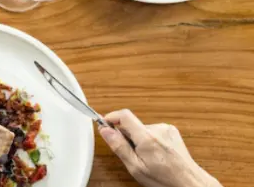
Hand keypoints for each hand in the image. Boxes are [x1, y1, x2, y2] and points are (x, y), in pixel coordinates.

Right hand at [100, 110, 221, 186]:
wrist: (190, 183)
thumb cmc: (165, 180)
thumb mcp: (136, 168)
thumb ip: (119, 147)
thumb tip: (105, 130)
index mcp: (147, 138)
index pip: (123, 115)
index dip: (110, 117)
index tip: (104, 124)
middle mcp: (158, 129)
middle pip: (132, 124)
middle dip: (126, 136)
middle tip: (130, 153)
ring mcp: (166, 129)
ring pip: (141, 128)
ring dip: (139, 139)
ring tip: (146, 157)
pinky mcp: (171, 131)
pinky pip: (152, 131)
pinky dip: (149, 140)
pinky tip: (155, 153)